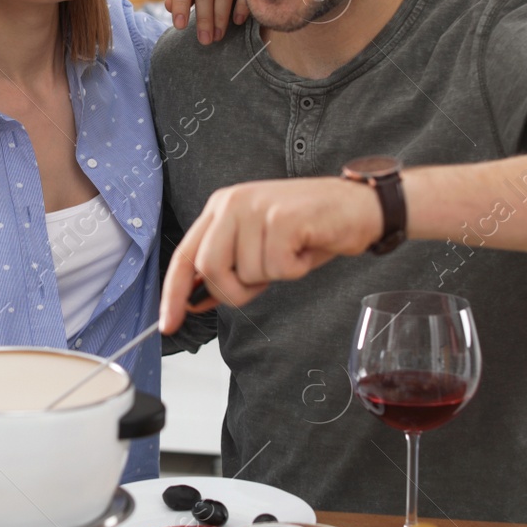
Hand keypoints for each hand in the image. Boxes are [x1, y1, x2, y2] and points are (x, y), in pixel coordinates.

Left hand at [160, 177, 384, 332]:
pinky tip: (307, 247)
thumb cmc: (310, 228)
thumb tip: (195, 299)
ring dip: (276, 275)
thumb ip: (227, 267)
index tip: (167, 323)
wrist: (359, 206)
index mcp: (221, 207)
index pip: (185, 255)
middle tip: (267, 277)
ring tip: (294, 251)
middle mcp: (232, 203)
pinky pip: (279, 269)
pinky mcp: (282, 218)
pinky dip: (297, 269)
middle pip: (211, 270)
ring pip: (248, 273)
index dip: (173, 292)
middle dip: (237, 289)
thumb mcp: (259, 245)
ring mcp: (257, 208)